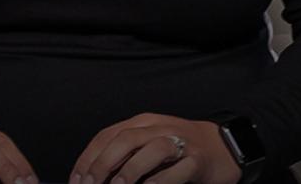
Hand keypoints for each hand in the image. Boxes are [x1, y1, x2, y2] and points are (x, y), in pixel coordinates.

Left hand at [69, 113, 240, 183]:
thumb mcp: (149, 142)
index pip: (108, 135)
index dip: (88, 157)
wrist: (224, 147)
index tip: (76, 179)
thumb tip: (93, 174)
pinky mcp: (198, 160)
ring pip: (151, 150)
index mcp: (143, 122)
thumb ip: (125, 153)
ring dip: (130, 171)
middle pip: (125, 139)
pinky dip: (159, 181)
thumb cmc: (180, 148)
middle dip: (103, 164)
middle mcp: (160, 127)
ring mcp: (181, 142)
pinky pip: (176, 170)